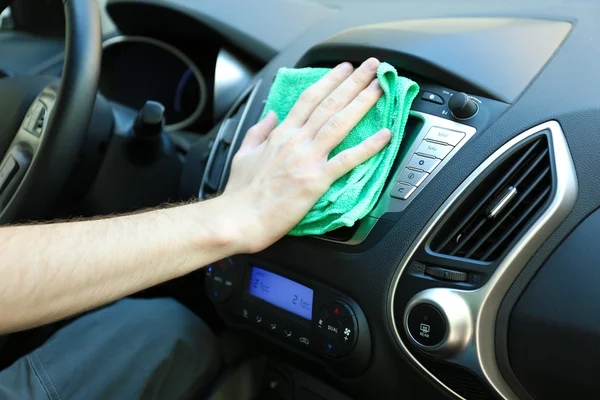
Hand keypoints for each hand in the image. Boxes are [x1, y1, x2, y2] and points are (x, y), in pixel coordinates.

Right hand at [221, 58, 390, 252]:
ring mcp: (308, 159)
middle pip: (329, 103)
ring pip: (340, 123)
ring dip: (362, 103)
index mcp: (280, 134)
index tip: (344, 68)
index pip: (309, 99)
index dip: (329, 80)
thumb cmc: (240, 192)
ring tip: (379, 88)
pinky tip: (384, 135)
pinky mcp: (316, 180)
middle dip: (353, 81)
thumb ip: (258, 131)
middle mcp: (297, 141)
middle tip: (372, 66)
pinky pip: (347, 160)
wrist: (239, 218)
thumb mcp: (243, 154)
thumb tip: (270, 115)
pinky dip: (368, 147)